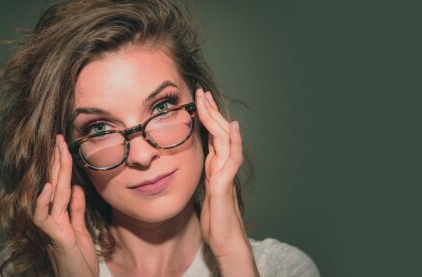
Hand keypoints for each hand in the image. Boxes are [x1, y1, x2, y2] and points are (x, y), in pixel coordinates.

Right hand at [33, 135, 97, 276]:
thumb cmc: (77, 262)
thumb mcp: (80, 231)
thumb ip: (77, 210)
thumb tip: (77, 188)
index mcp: (60, 215)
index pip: (61, 184)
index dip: (63, 165)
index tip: (64, 145)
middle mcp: (52, 218)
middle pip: (55, 184)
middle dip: (57, 160)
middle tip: (59, 138)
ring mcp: (51, 226)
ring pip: (52, 194)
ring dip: (55, 172)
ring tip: (57, 152)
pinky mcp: (53, 237)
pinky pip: (44, 217)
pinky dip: (44, 201)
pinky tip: (48, 187)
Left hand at [195, 89, 258, 275]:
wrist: (225, 240)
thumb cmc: (214, 219)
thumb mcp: (201, 191)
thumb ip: (201, 175)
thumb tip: (188, 162)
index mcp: (215, 166)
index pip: (211, 135)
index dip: (205, 116)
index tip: (196, 99)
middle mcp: (222, 166)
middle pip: (218, 132)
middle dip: (209, 111)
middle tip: (201, 92)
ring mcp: (226, 173)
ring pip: (225, 140)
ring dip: (217, 119)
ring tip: (209, 101)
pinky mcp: (226, 184)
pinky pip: (232, 159)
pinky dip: (233, 142)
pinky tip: (232, 128)